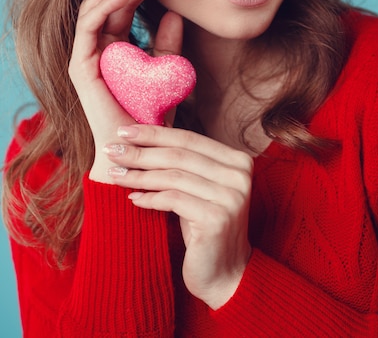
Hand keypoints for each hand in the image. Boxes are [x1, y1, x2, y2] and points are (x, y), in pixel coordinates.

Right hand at [68, 0, 182, 180]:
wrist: (141, 150)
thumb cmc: (152, 115)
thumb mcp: (166, 71)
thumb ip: (167, 43)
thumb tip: (176, 14)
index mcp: (117, 46)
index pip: (127, 4)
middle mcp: (99, 47)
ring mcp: (87, 54)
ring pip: (98, 5)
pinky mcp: (80, 63)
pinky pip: (90, 24)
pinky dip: (108, 3)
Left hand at [104, 124, 253, 308]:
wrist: (226, 275)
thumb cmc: (205, 228)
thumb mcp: (198, 189)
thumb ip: (184, 163)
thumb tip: (142, 133)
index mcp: (238, 161)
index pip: (189, 138)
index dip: (154, 133)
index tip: (122, 130)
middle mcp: (239, 175)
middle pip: (179, 155)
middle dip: (141, 151)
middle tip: (111, 150)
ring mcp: (231, 197)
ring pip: (173, 176)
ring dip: (139, 175)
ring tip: (114, 174)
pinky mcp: (217, 219)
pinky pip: (173, 200)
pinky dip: (149, 197)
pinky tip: (133, 198)